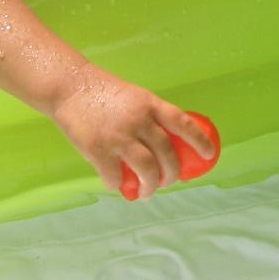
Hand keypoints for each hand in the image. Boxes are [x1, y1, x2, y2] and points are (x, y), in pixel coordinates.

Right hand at [50, 69, 215, 198]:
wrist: (69, 87)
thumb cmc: (103, 91)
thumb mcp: (134, 97)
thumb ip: (149, 117)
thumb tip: (164, 146)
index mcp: (150, 104)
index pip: (182, 123)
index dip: (199, 140)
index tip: (209, 155)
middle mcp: (138, 120)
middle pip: (166, 154)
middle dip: (172, 174)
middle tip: (168, 181)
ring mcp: (118, 137)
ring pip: (146, 170)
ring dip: (150, 186)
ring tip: (148, 192)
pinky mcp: (98, 150)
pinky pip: (115, 177)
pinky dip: (119, 185)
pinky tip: (119, 184)